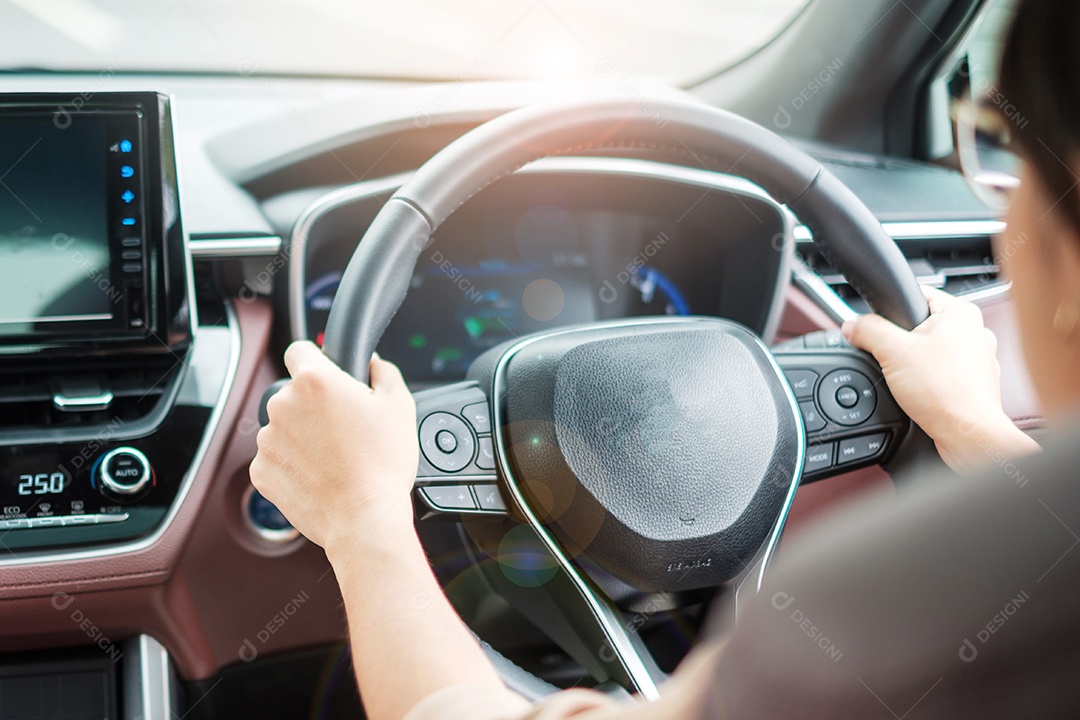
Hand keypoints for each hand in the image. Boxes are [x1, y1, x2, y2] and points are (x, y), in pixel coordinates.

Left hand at [249, 341, 417, 550]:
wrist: (364, 519)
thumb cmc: (382, 464)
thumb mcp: (400, 405)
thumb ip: (383, 371)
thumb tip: (372, 364)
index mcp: (314, 381)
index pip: (299, 350)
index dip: (317, 360)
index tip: (328, 376)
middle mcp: (282, 405)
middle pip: (293, 392)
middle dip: (314, 405)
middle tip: (345, 428)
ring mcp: (267, 440)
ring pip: (284, 426)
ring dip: (303, 435)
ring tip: (335, 457)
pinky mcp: (261, 471)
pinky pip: (276, 457)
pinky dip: (293, 463)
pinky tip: (320, 475)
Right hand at [842, 287, 1035, 473]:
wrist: (967, 434)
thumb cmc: (945, 394)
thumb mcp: (891, 353)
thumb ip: (867, 331)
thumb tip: (852, 325)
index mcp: (961, 312)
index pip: (917, 295)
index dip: (892, 312)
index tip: (880, 328)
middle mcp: (976, 330)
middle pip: (922, 326)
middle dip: (903, 342)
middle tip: (895, 360)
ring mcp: (980, 357)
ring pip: (934, 351)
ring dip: (917, 363)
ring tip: (912, 380)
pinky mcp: (976, 381)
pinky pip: (944, 372)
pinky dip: (932, 381)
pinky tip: (924, 392)